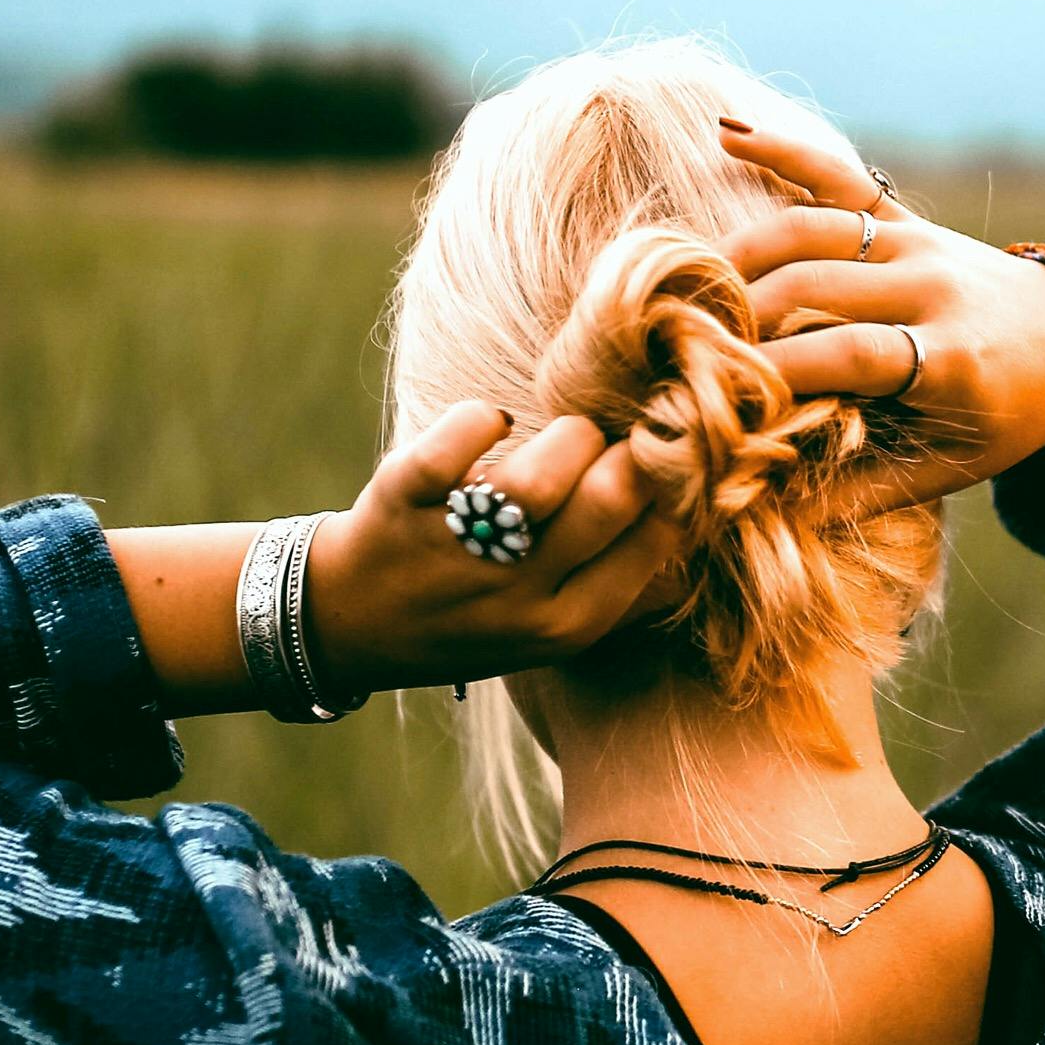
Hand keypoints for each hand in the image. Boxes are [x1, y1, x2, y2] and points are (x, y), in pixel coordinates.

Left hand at [299, 400, 685, 695]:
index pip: (656, 538)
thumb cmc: (470, 614)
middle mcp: (517, 596)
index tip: (670, 453)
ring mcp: (459, 550)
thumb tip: (695, 500)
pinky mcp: (403, 500)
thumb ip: (617, 576)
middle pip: (610, 497)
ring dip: (566, 435)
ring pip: (540, 472)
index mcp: (567, 624)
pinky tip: (490, 424)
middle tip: (615, 443)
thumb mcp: (551, 623)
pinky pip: (460, 438)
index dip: (675, 479)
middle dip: (628, 449)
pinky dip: (484, 419)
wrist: (350, 625)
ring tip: (559, 439)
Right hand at [713, 113, 1044, 512]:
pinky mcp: (906, 215)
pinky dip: (785, 149)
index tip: (719, 396)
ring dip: (743, 253)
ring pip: (812, 228)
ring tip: (692, 290)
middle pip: (815, 284)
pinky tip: (727, 135)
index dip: (781, 371)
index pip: (849, 354)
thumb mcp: (951, 469)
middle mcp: (934, 287)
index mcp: (952, 357)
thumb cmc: (1005, 418)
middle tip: (684, 347)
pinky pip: (840, 176)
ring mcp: (918, 241)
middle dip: (744, 316)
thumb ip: (862, 491)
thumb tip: (762, 510)